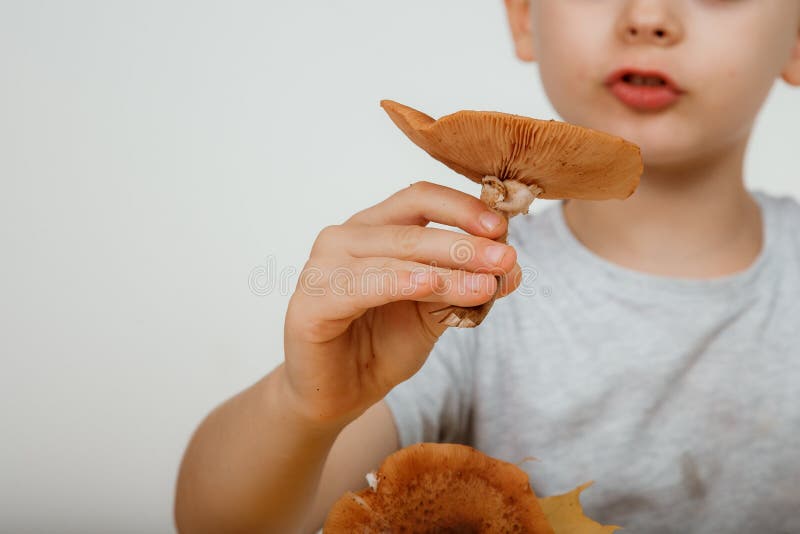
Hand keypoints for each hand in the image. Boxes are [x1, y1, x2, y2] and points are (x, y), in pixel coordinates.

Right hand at [281, 181, 520, 427]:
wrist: (338, 395)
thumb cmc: (380, 346)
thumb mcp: (432, 313)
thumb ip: (462, 287)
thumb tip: (513, 269)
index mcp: (373, 230)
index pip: (419, 200)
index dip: (462, 208)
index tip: (502, 228)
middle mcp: (345, 238)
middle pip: (412, 228)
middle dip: (465, 243)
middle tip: (507, 259)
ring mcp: (323, 266)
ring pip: (395, 254)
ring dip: (447, 268)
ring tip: (487, 283)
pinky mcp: (311, 301)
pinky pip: (363, 285)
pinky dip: (400, 281)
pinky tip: (431, 284)